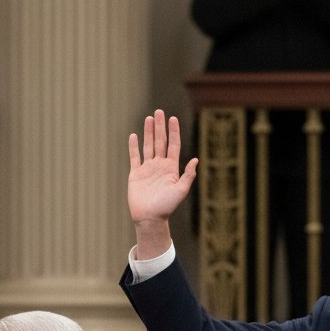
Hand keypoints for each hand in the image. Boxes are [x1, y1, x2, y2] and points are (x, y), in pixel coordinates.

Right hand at [127, 108, 197, 258]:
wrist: (150, 218)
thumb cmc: (167, 207)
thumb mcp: (181, 191)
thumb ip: (188, 175)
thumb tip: (196, 160)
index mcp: (171, 168)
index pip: (173, 145)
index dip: (174, 132)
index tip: (173, 118)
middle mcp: (160, 166)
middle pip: (160, 142)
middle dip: (160, 127)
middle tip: (159, 112)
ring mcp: (147, 169)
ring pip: (148, 146)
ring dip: (148, 132)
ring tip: (149, 118)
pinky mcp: (135, 174)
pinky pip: (134, 157)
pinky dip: (133, 146)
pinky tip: (134, 135)